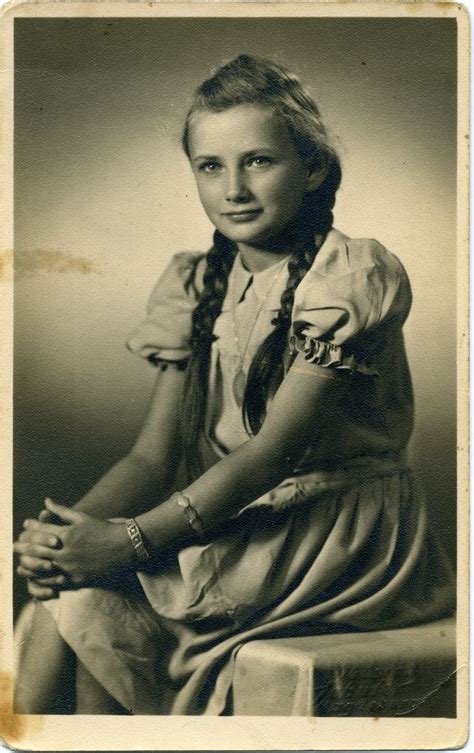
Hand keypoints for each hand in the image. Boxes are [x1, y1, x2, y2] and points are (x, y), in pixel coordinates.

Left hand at [14, 499, 133, 583]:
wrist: (125, 548)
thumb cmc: (104, 529)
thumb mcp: (83, 517)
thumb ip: (62, 511)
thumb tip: (46, 501)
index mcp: (66, 534)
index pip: (40, 530)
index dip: (30, 528)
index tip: (24, 526)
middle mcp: (65, 551)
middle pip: (36, 550)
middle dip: (22, 547)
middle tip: (13, 545)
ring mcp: (70, 567)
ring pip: (41, 568)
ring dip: (28, 565)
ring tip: (20, 564)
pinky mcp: (76, 580)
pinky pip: (54, 582)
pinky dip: (42, 580)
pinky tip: (36, 578)